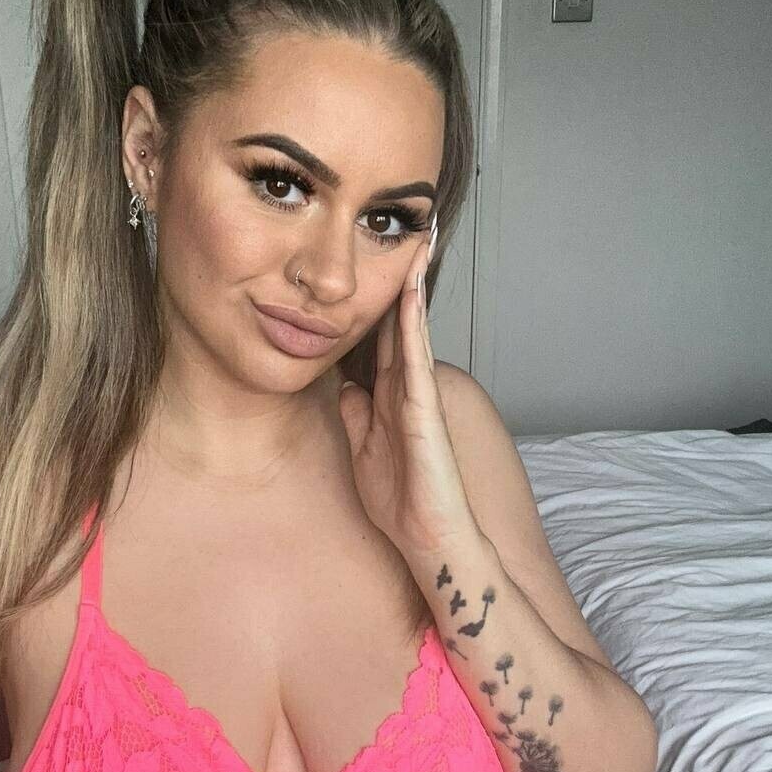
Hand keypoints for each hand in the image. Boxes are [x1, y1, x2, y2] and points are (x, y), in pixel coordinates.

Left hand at [337, 236, 479, 558]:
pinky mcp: (425, 408)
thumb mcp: (361, 448)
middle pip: (395, 324)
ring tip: (415, 241)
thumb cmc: (399, 501)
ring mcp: (418, 395)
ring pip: (410, 330)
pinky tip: (410, 290)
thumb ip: (355, 414)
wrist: (427, 537)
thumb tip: (344, 384)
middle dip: (396, 281)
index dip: (370, 304)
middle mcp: (404, 389)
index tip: (364, 269)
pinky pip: (416, 356)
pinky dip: (413, 321)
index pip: (377, 341)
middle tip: (399, 233)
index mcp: (386, 399)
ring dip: (411, 286)